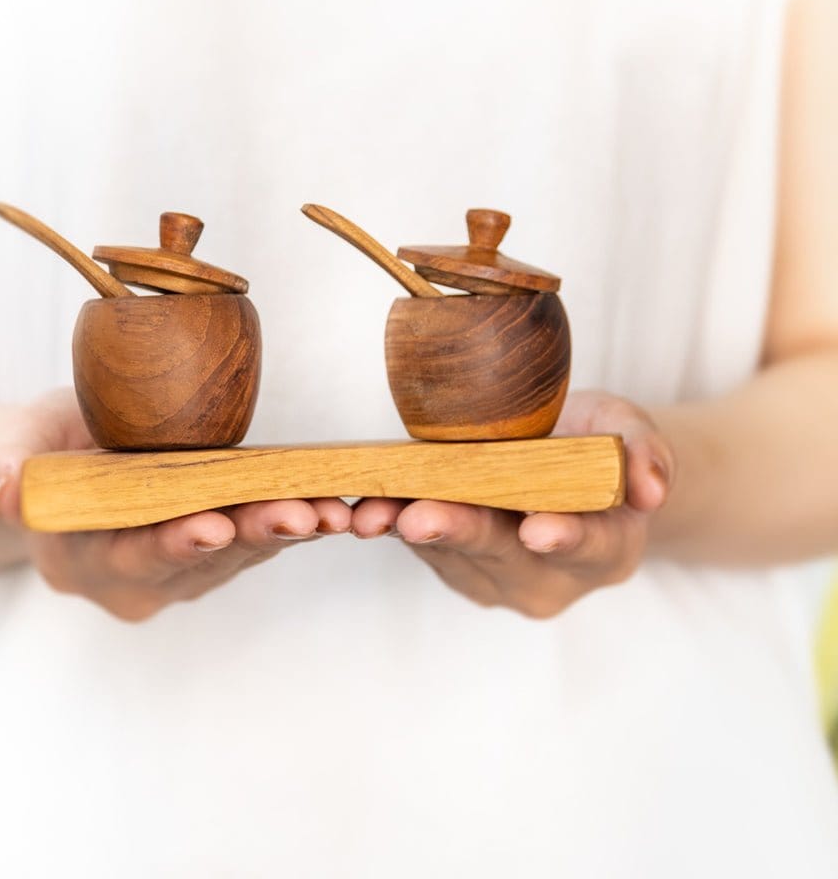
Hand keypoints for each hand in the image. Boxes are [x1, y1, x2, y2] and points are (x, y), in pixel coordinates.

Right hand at [0, 389, 351, 620]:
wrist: (70, 466)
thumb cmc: (48, 449)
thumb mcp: (21, 444)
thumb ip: (10, 465)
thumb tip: (5, 485)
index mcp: (82, 562)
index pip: (131, 558)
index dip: (172, 543)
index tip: (212, 527)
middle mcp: (136, 583)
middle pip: (200, 562)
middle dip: (252, 537)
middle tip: (299, 516)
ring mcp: (181, 574)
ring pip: (240, 555)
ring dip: (288, 532)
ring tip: (331, 509)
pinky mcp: (218, 554)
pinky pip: (259, 540)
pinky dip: (295, 522)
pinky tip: (333, 505)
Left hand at [351, 391, 674, 617]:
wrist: (566, 468)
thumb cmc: (599, 447)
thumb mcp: (632, 432)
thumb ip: (648, 453)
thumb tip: (650, 488)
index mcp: (608, 550)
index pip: (589, 545)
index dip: (564, 537)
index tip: (537, 531)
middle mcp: (552, 580)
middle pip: (504, 556)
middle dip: (461, 534)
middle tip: (421, 519)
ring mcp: (501, 582)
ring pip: (454, 556)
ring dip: (409, 532)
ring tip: (372, 512)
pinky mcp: (459, 569)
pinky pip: (425, 549)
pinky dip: (394, 526)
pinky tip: (363, 509)